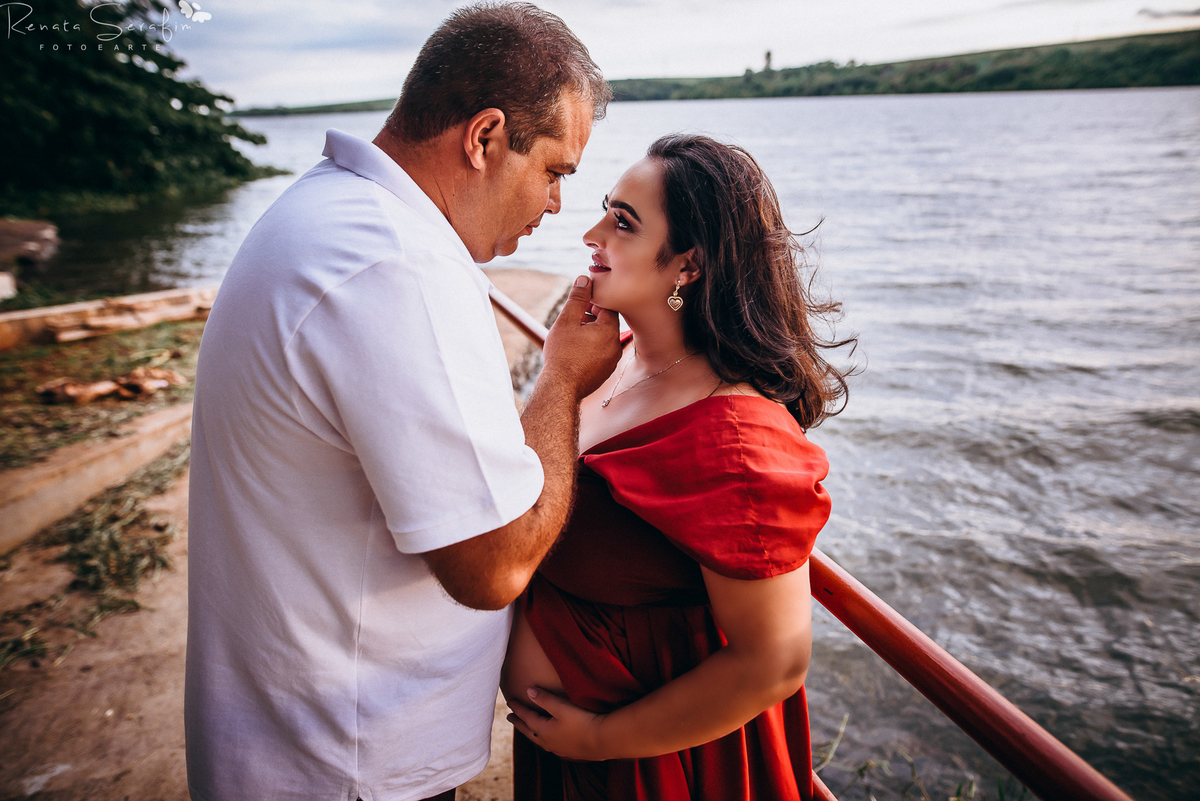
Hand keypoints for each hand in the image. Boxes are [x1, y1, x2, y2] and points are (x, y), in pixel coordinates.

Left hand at [506, 687, 610, 760]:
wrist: (602, 740)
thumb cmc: (581, 721)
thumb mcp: (561, 707)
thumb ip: (544, 699)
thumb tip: (528, 691)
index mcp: (543, 730)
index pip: (526, 717)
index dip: (518, 708)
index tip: (510, 700)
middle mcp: (547, 742)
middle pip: (529, 731)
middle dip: (519, 723)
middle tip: (510, 717)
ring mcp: (558, 749)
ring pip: (539, 740)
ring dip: (531, 732)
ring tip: (528, 728)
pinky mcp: (569, 752)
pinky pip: (551, 746)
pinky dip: (544, 740)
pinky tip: (550, 740)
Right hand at [541, 275, 620, 400]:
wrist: (561, 388)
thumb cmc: (562, 354)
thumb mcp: (567, 321)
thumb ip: (578, 298)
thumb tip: (585, 279)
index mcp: (609, 331)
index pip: (607, 308)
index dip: (593, 303)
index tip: (579, 305)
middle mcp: (616, 346)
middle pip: (606, 324)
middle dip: (591, 318)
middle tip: (574, 318)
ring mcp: (612, 362)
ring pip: (603, 340)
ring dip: (590, 334)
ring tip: (572, 335)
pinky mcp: (605, 373)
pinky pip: (601, 355)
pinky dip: (591, 349)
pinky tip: (575, 352)